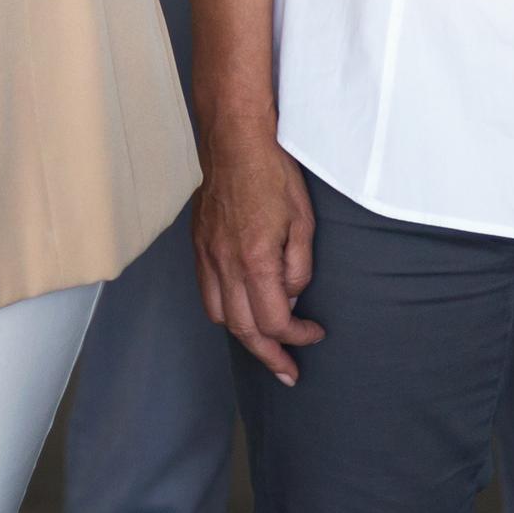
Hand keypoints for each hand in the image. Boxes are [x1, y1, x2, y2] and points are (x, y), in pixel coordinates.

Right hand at [192, 98, 327, 384]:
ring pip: (220, 316)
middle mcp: (225, 263)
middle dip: (269, 356)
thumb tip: (291, 297)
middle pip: (243, 330)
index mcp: (255, 260)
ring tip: (266, 345)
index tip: (315, 334)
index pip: (274, 322)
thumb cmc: (274, 174)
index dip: (297, 337)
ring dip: (244, 336)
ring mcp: (207, 254)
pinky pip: (207, 292)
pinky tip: (241, 310)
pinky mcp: (198, 244)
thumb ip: (298, 268)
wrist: (235, 140)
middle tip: (288, 372)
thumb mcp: (303, 222)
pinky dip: (225, 311)